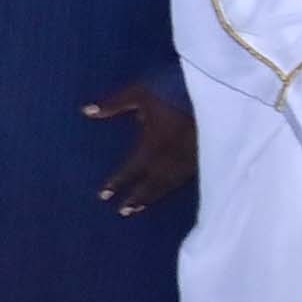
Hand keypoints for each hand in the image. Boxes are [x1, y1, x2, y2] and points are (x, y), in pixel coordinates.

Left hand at [86, 80, 197, 214]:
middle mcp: (172, 157)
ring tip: (138, 208)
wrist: (215, 91)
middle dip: (136, 197)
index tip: (103, 195)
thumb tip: (86, 111)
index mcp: (155, 144)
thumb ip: (114, 104)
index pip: (133, 169)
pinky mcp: (205, 157)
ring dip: (153, 196)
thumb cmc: (173, 90)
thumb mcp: (141, 93)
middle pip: (152, 183)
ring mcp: (190, 159)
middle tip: (122, 211)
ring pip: (170, 184)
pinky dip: (172, 187)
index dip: (118, 182)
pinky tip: (166, 191)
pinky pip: (186, 178)